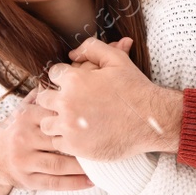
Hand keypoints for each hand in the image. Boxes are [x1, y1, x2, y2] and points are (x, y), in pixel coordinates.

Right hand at [0, 88, 91, 194]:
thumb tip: (63, 79)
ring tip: (101, 162)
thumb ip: (42, 97)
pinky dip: (74, 183)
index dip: (77, 118)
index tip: (98, 118)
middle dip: (82, 142)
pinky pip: (54, 183)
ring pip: (58, 165)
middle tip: (105, 141)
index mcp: (24, 118)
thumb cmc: (15, 130)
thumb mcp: (23, 111)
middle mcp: (22, 139)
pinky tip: (91, 181)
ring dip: (82, 166)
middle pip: (58, 141)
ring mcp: (24, 162)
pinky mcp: (27, 180)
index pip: (54, 116)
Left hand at [36, 37, 182, 159]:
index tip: (74, 86)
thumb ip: (91, 48)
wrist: (152, 121)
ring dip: (56, 120)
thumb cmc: (135, 89)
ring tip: (73, 120)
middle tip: (72, 104)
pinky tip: (80, 134)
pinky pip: (56, 142)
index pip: (53, 75)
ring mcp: (69, 126)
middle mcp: (67, 103)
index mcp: (74, 80)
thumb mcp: (117, 59)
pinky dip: (65, 139)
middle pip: (43, 99)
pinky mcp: (75, 146)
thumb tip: (72, 54)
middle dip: (55, 99)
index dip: (64, 78)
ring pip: (46, 123)